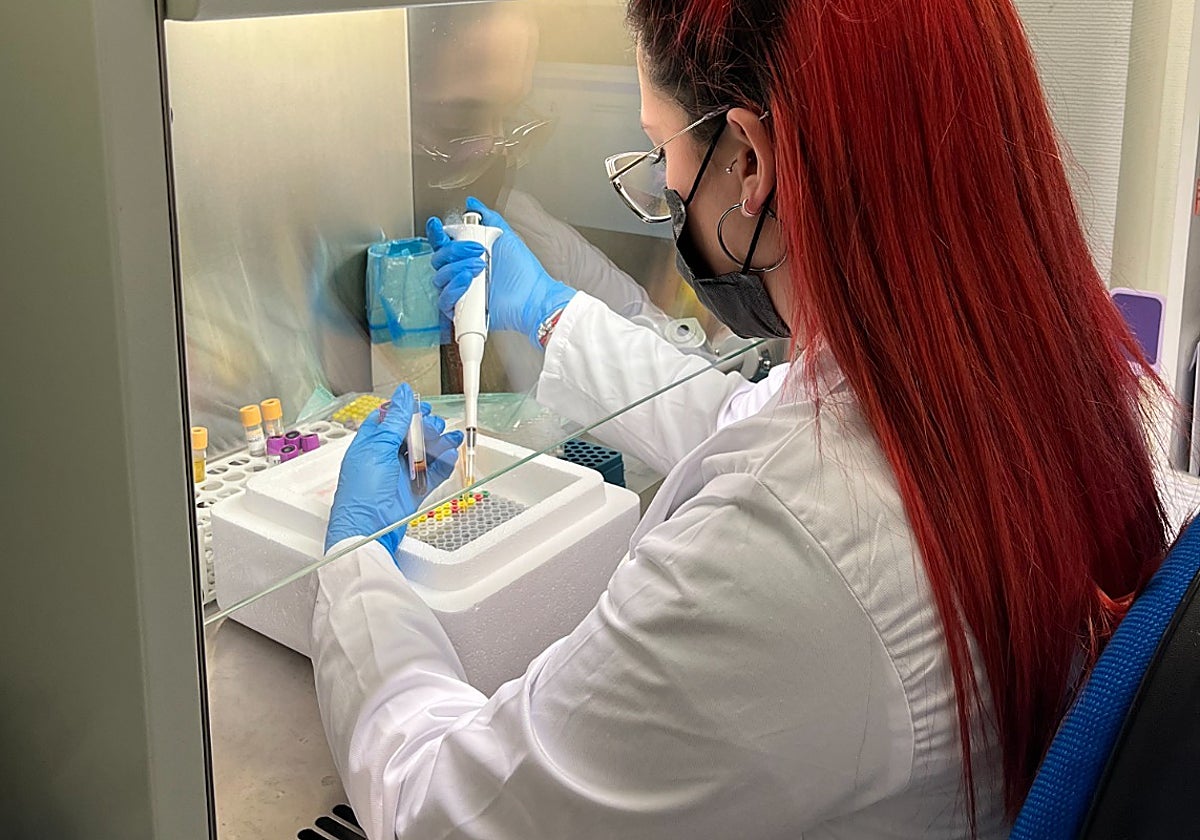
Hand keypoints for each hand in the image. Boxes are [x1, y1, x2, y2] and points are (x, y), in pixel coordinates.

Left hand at [325, 384, 463, 557]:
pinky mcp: (412, 490)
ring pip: (424, 453)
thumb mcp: (379, 450)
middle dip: (426, 428)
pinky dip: (443, 464)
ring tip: (451, 439)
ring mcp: (400, 474)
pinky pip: (432, 473)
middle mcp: (385, 457)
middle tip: (435, 427)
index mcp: (371, 443)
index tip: (422, 407)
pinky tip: (451, 457)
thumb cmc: (362, 493)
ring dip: (439, 444)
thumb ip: (395, 422)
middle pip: (410, 434)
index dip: (407, 411)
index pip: (390, 419)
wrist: (368, 531)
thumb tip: (403, 394)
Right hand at [427, 196, 576, 347]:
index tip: (438, 225)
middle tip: (477, 251)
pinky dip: (453, 289)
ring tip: (479, 268)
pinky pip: (444, 300)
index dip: (437, 233)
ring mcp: (460, 291)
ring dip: (456, 269)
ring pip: (440, 278)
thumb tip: (472, 202)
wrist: (532, 298)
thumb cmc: (524, 271)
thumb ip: (488, 218)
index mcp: (468, 255)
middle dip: (454, 251)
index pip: (443, 243)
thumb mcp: (506, 237)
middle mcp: (461, 273)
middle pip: (439, 259)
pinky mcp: (461, 310)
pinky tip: (468, 282)